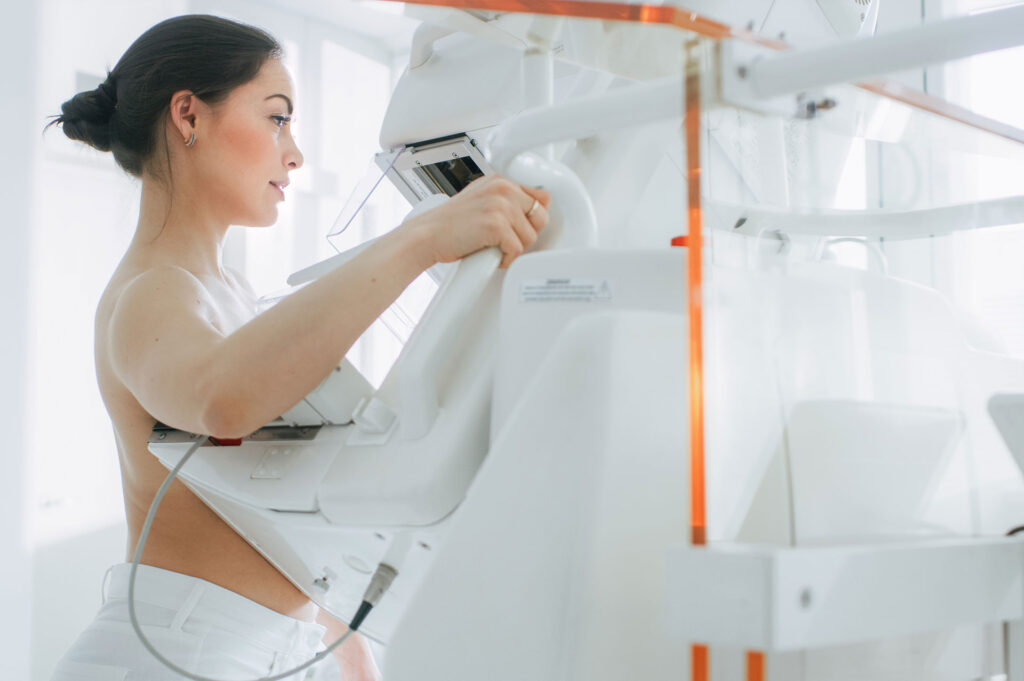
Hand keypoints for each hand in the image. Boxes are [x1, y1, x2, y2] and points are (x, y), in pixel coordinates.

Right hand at [404, 175, 550, 268]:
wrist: (426, 236)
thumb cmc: (450, 225)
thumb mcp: (481, 200)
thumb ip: (506, 201)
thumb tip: (535, 210)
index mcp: (500, 181)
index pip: (541, 197)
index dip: (533, 218)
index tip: (520, 228)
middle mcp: (502, 188)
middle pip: (541, 217)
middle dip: (525, 234)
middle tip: (504, 240)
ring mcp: (500, 205)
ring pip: (530, 237)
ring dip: (514, 248)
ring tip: (492, 246)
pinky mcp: (496, 225)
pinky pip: (517, 250)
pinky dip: (505, 259)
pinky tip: (489, 254)